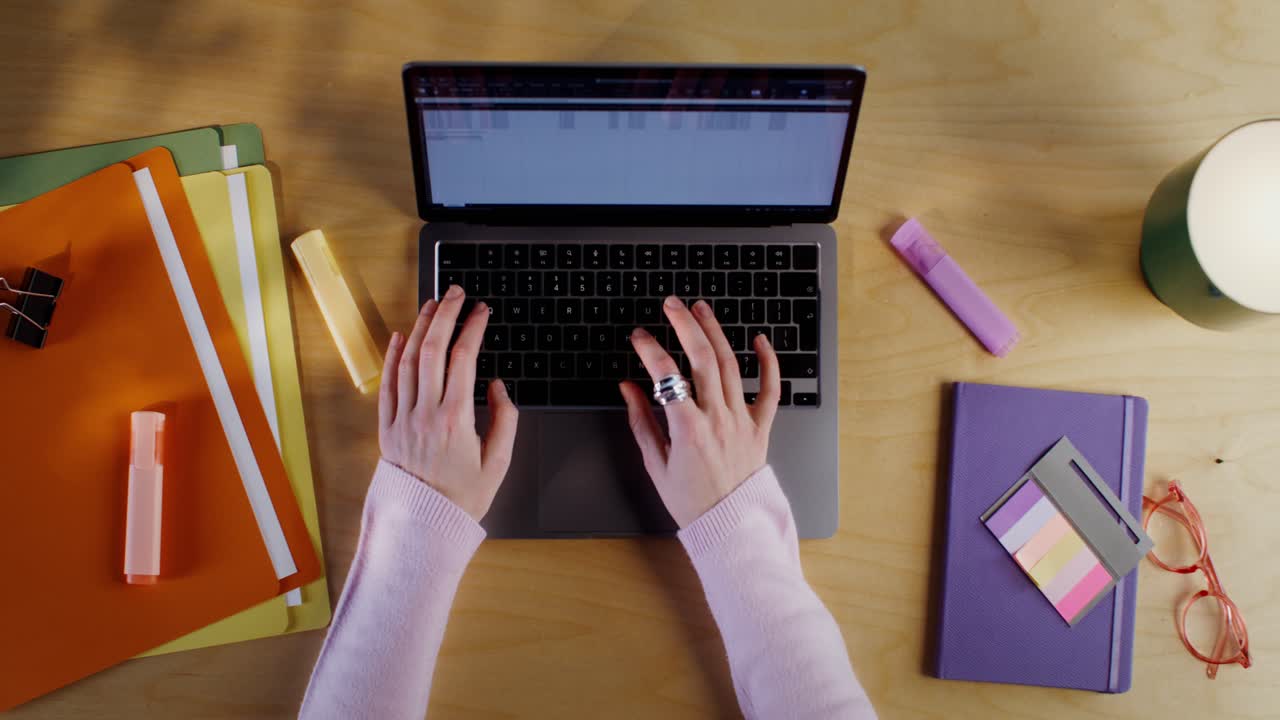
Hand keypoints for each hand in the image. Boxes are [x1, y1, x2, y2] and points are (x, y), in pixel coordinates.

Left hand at [377, 285, 518, 520]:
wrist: (424, 524)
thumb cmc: (464, 497)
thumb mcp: (499, 463)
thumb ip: (506, 421)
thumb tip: (499, 387)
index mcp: (456, 420)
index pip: (464, 359)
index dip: (473, 328)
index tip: (481, 311)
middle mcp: (425, 413)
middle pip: (432, 350)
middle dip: (445, 315)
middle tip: (455, 293)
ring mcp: (402, 419)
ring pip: (408, 361)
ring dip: (420, 328)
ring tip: (432, 306)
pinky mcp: (387, 427)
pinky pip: (387, 384)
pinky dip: (392, 356)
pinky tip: (400, 337)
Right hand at [619, 296, 780, 527]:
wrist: (730, 526)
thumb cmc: (692, 501)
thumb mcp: (656, 463)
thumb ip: (641, 422)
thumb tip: (628, 389)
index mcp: (688, 429)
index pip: (666, 376)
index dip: (650, 350)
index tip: (639, 337)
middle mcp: (718, 419)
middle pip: (702, 359)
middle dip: (685, 325)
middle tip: (672, 305)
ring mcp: (742, 420)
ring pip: (731, 365)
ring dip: (716, 333)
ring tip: (701, 310)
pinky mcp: (760, 427)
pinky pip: (771, 389)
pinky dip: (768, 362)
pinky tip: (759, 341)